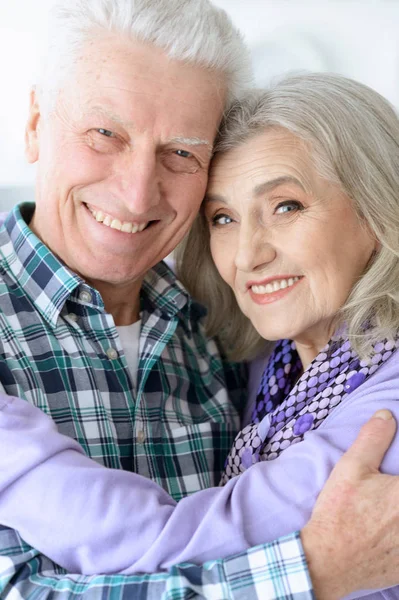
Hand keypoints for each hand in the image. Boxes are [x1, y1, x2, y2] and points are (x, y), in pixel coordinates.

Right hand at [301, 410, 398, 598]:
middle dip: (395, 492)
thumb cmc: (339, 512)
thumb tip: (386, 415)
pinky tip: (385, 531)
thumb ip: (373, 438)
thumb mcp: (351, 468)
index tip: (389, 481)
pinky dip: (397, 535)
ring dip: (397, 513)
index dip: (398, 476)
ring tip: (384, 510)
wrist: (329, 561)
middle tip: (384, 493)